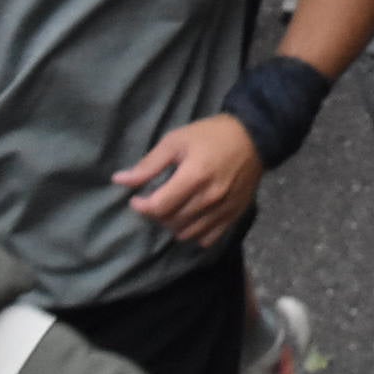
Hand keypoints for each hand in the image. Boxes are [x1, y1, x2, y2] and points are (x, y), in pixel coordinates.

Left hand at [112, 115, 263, 249]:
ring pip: (187, 233)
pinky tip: (191, 218)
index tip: (137, 198)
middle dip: (156, 214)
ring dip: (173, 225)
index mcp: (194, 176)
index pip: (159, 207)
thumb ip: (148, 164)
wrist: (254, 138)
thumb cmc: (210, 136)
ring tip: (173, 208)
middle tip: (156, 200)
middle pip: (171, 222)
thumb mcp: (176, 141)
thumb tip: (119, 180)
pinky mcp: (234, 216)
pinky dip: (194, 233)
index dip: (142, 206)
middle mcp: (210, 198)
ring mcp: (223, 210)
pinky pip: (207, 238)